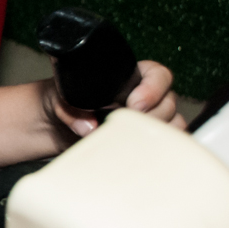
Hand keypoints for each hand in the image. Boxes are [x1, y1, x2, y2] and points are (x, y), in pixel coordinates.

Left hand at [45, 59, 185, 138]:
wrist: (55, 129)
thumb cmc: (61, 104)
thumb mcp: (59, 99)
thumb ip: (70, 110)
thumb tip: (88, 127)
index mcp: (130, 78)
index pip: (158, 75)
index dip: (152, 88)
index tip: (134, 103)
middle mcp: (146, 98)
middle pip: (169, 103)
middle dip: (151, 116)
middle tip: (128, 125)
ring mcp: (148, 121)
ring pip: (173, 125)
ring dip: (155, 134)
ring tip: (128, 140)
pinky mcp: (146, 143)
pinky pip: (167, 147)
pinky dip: (157, 151)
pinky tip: (136, 152)